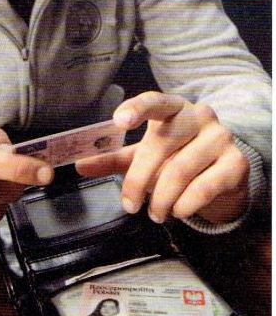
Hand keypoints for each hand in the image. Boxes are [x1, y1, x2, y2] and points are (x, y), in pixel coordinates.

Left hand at [76, 92, 248, 223]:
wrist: (223, 177)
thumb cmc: (178, 160)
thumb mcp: (144, 157)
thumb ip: (113, 160)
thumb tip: (79, 165)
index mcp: (173, 108)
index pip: (154, 101)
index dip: (136, 109)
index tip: (119, 122)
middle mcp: (199, 115)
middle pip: (161, 144)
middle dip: (139, 180)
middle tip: (130, 206)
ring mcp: (221, 137)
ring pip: (180, 171)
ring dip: (161, 199)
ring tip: (155, 214)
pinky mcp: (236, 162)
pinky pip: (203, 187)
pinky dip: (184, 205)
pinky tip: (178, 211)